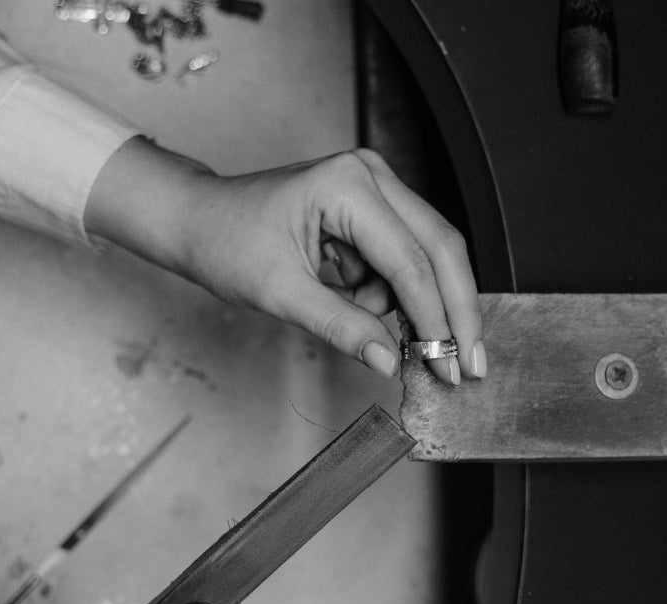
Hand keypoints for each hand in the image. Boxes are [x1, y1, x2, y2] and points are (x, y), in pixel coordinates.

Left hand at [85, 140, 484, 385]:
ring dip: (415, 304)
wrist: (198, 220)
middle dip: (454, 311)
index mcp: (346, 186)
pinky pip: (404, 255)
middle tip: (468, 364)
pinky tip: (362, 306)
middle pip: (440, 248)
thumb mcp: (281, 295)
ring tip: (377, 328)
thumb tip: (389, 361)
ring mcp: (375, 185)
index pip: (409, 261)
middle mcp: (371, 175)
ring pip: (427, 254)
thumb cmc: (226, 243)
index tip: (449, 365)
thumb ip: (341, 327)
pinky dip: (394, 292)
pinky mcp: (372, 205)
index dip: (435, 319)